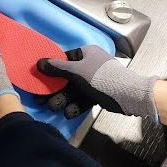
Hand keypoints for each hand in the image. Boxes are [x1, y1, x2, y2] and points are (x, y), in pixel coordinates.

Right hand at [37, 45, 157, 119]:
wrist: (128, 95)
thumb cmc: (100, 78)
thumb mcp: (76, 72)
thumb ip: (56, 68)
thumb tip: (39, 62)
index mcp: (86, 53)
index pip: (64, 59)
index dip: (52, 69)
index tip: (40, 79)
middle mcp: (90, 65)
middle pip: (67, 77)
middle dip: (55, 89)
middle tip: (42, 100)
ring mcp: (95, 80)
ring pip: (74, 89)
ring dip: (64, 99)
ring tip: (54, 108)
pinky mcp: (100, 94)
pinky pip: (84, 98)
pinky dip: (76, 105)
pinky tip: (68, 113)